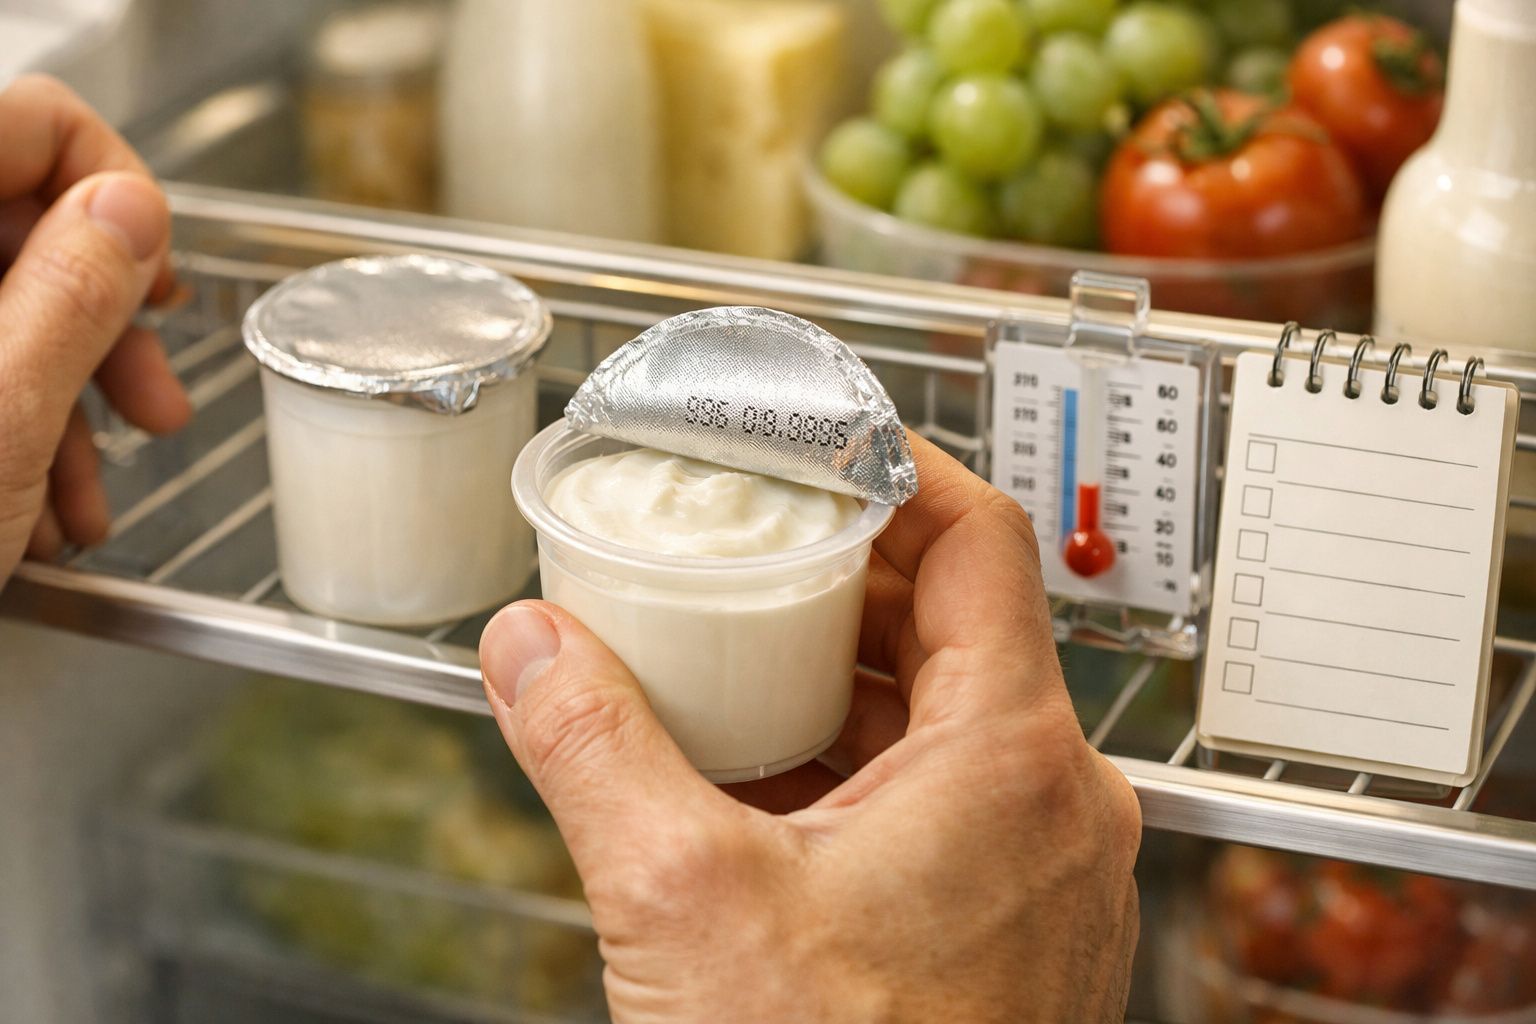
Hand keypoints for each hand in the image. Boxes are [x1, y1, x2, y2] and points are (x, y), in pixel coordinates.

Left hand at [0, 74, 190, 580]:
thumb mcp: (1, 415)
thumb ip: (74, 293)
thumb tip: (130, 209)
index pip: (27, 122)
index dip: (111, 185)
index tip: (153, 275)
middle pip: (20, 222)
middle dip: (103, 321)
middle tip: (153, 394)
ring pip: (1, 306)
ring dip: (70, 398)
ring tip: (96, 489)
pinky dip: (18, 428)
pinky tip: (43, 506)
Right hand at [480, 434, 1141, 1022]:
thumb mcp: (681, 903)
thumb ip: (595, 749)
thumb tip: (528, 649)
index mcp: (1016, 762)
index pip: (981, 541)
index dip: (902, 469)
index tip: (830, 446)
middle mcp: (1061, 806)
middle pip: (963, 623)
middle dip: (849, 576)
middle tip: (757, 548)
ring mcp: (1048, 872)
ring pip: (956, 715)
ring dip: (855, 674)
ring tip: (749, 654)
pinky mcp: (1016, 928)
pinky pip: (952, 799)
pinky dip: (869, 762)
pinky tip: (775, 781)